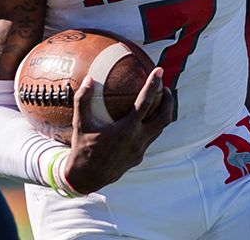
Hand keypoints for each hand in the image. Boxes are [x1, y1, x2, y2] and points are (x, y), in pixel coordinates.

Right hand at [63, 67, 173, 193]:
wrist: (87, 177)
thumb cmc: (83, 148)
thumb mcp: (80, 123)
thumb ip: (83, 99)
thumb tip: (89, 78)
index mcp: (126, 130)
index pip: (146, 103)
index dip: (153, 85)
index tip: (159, 71)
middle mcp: (138, 140)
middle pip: (163, 118)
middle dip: (168, 101)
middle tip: (165, 87)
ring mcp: (140, 150)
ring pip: (160, 129)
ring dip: (163, 114)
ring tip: (160, 101)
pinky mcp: (139, 157)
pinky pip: (150, 138)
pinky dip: (152, 126)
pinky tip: (144, 121)